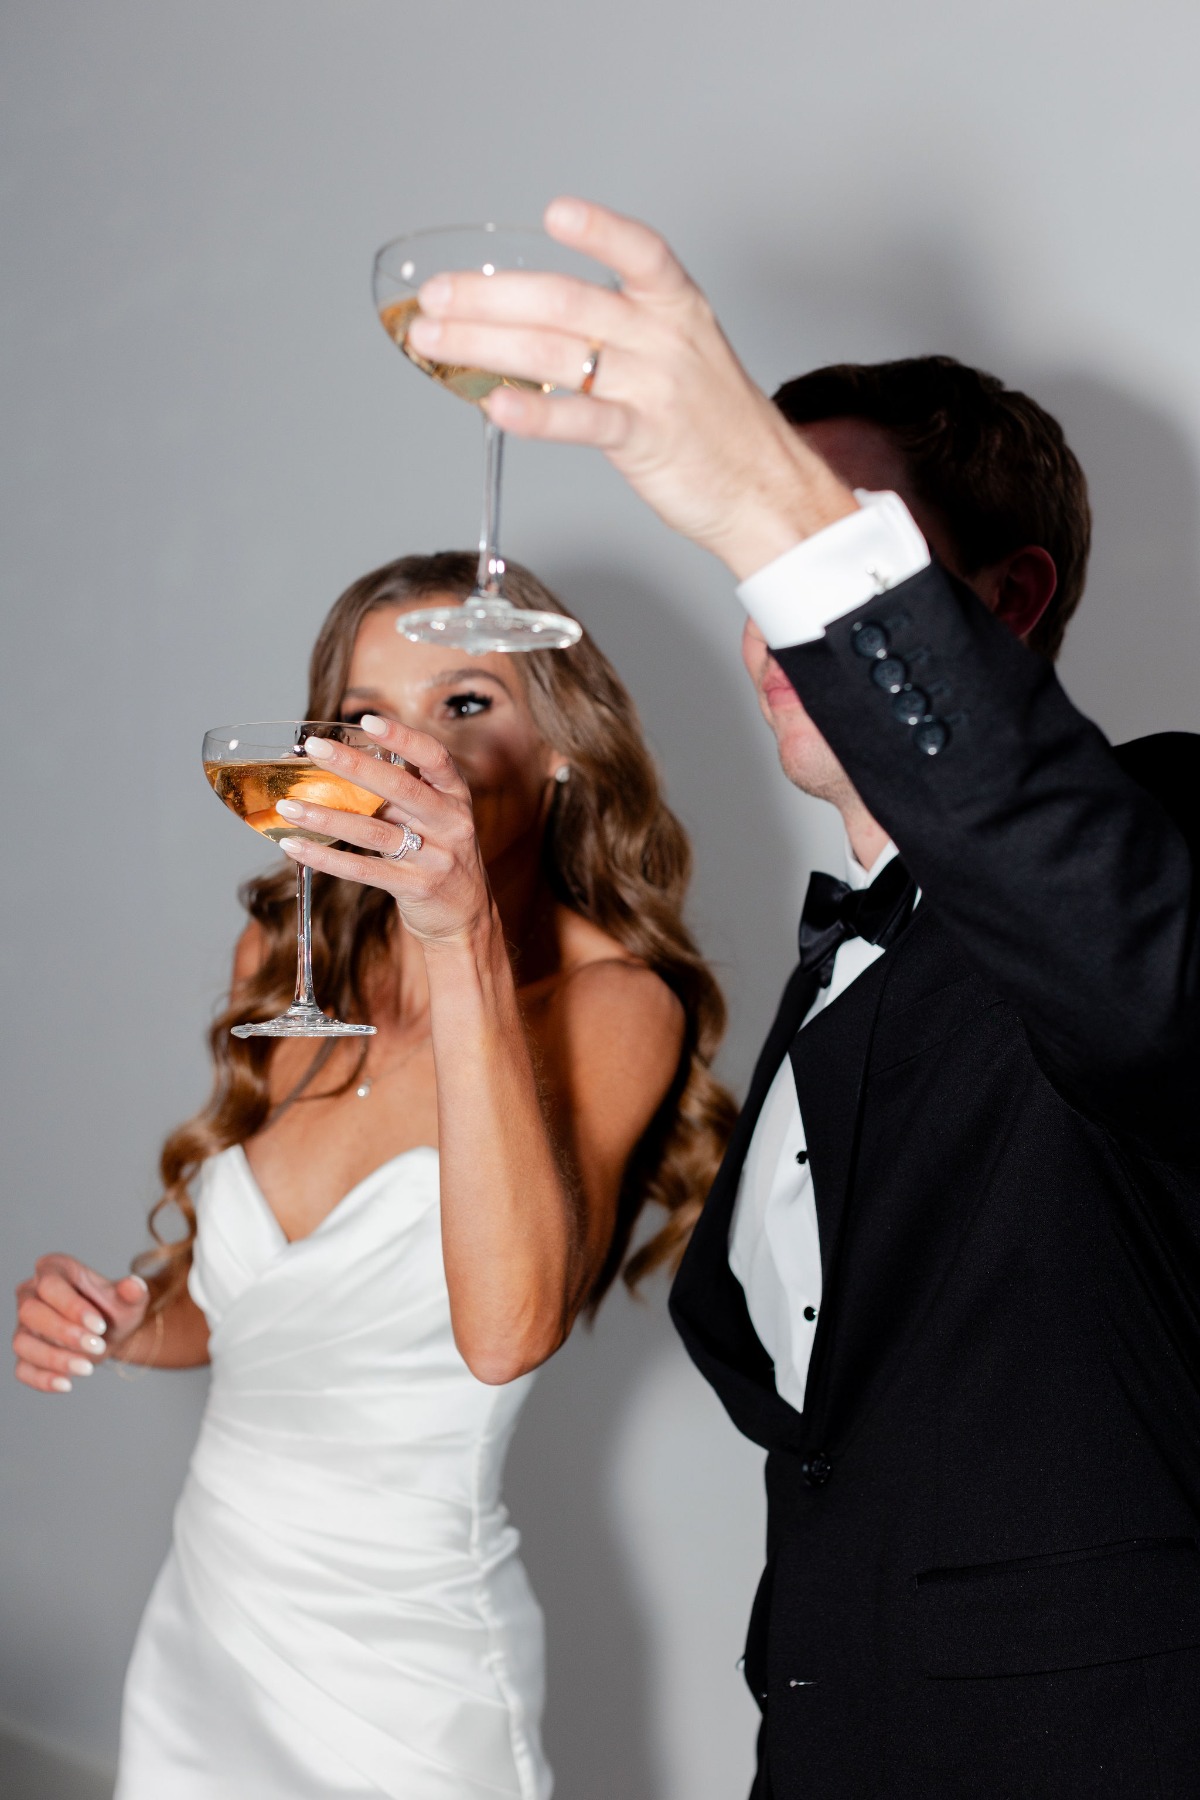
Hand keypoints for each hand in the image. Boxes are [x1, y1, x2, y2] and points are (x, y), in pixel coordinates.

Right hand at [13, 1255, 148, 1392]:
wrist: (110, 1334)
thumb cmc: (113, 1308)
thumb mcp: (129, 1299)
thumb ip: (132, 1291)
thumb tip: (135, 1284)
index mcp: (54, 1270)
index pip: (50, 1285)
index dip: (72, 1306)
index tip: (100, 1326)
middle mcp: (31, 1294)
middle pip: (30, 1312)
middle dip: (64, 1332)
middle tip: (97, 1346)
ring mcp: (24, 1326)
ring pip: (22, 1342)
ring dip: (54, 1358)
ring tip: (87, 1368)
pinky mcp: (25, 1354)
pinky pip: (22, 1369)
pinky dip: (42, 1379)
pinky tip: (67, 1384)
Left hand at [276, 715, 494, 948]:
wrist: (467, 915)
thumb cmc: (440, 854)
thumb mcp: (434, 818)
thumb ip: (400, 793)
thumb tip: (340, 764)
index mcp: (455, 796)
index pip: (434, 757)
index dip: (402, 737)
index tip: (367, 720)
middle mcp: (450, 823)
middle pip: (399, 788)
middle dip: (353, 766)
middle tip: (315, 748)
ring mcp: (435, 857)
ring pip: (374, 831)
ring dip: (327, 817)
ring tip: (288, 806)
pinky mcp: (415, 888)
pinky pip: (364, 870)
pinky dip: (326, 858)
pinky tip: (296, 846)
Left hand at [407, 197, 857, 579]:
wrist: (766, 489)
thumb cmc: (714, 424)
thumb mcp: (679, 354)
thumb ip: (614, 335)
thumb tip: (521, 331)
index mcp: (675, 305)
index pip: (639, 250)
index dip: (598, 229)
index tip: (554, 212)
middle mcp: (664, 336)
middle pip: (564, 300)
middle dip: (488, 296)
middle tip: (435, 297)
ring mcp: (655, 387)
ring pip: (557, 353)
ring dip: (484, 344)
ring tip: (434, 342)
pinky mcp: (646, 439)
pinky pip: (582, 420)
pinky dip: (534, 412)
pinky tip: (494, 404)